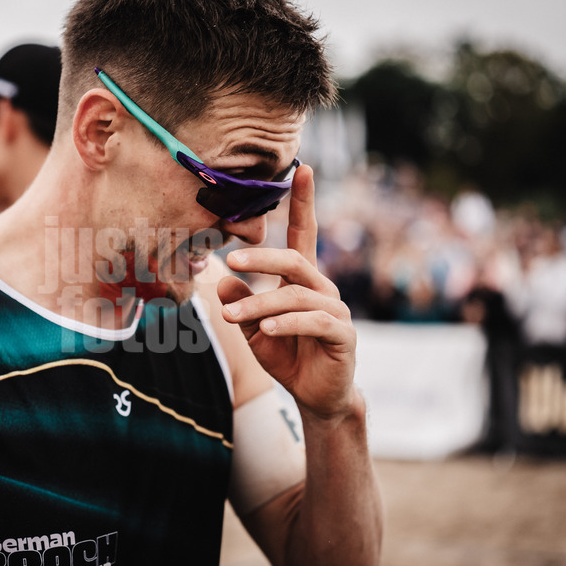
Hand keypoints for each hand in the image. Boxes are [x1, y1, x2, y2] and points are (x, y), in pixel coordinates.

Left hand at [218, 164, 356, 420]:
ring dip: (259, 305)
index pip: (303, 233)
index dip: (303, 202)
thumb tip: (223, 281)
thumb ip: (242, 304)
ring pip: (295, 296)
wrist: (315, 396)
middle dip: (262, 257)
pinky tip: (264, 329)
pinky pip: (312, 322)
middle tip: (231, 260)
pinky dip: (285, 324)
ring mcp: (335, 310)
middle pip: (294, 260)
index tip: (301, 168)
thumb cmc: (286, 356)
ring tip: (231, 316)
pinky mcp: (342, 334)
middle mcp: (322, 288)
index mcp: (303, 280)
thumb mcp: (254, 328)